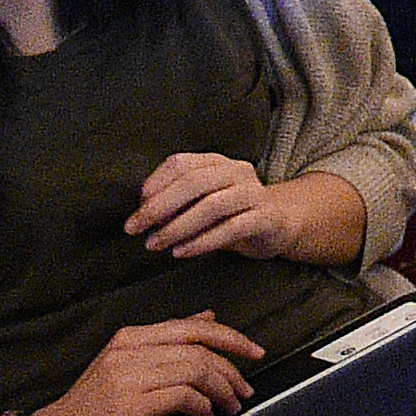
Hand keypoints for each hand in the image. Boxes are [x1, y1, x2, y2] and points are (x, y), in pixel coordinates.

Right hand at [22, 315, 263, 415]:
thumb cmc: (92, 407)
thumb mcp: (127, 364)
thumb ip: (167, 342)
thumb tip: (207, 317)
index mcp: (130, 338)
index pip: (193, 327)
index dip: (231, 337)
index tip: (255, 351)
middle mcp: (128, 352)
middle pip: (199, 350)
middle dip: (232, 370)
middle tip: (245, 389)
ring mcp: (126, 378)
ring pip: (194, 371)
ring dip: (222, 390)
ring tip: (230, 405)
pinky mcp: (126, 407)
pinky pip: (181, 397)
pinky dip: (202, 406)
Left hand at [125, 152, 294, 259]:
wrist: (279, 225)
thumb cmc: (231, 214)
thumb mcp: (202, 202)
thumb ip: (177, 202)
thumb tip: (144, 211)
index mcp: (218, 162)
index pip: (181, 163)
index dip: (156, 182)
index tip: (138, 205)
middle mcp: (238, 172)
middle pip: (194, 182)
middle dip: (159, 206)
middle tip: (135, 228)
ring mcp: (255, 193)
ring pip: (212, 205)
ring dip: (177, 227)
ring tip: (155, 244)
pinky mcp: (266, 217)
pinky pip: (231, 228)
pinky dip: (202, 241)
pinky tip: (181, 252)